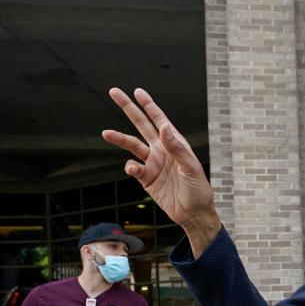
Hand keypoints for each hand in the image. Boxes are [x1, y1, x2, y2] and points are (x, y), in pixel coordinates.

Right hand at [102, 88, 216, 232]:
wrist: (193, 214)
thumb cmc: (198, 190)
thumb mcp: (190, 168)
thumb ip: (177, 148)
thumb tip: (163, 127)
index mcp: (175, 144)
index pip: (159, 120)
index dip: (149, 105)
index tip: (138, 91)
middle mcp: (162, 150)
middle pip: (141, 125)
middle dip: (128, 109)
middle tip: (114, 92)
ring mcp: (153, 164)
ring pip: (132, 145)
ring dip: (119, 138)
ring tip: (106, 133)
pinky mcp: (146, 179)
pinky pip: (133, 168)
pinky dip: (130, 167)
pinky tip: (133, 170)